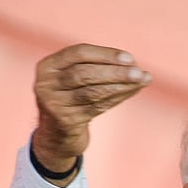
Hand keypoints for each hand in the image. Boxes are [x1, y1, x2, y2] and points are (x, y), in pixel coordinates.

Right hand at [31, 43, 150, 175]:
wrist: (57, 134)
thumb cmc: (73, 98)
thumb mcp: (75, 79)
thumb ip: (99, 68)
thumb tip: (136, 66)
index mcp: (48, 66)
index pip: (78, 53)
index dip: (105, 54)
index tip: (129, 58)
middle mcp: (46, 84)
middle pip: (84, 74)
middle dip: (114, 72)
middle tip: (138, 72)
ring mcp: (54, 104)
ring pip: (92, 92)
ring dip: (120, 85)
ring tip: (141, 80)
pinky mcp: (66, 121)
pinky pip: (97, 107)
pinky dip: (118, 98)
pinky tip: (132, 91)